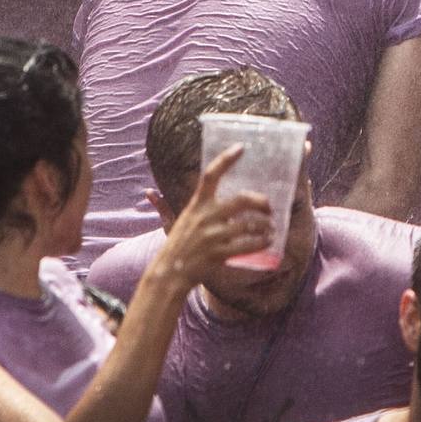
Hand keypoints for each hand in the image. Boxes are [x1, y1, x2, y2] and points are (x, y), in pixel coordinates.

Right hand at [148, 148, 274, 283]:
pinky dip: (261, 242)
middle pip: (242, 199)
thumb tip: (148, 193)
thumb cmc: (175, 246)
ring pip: (250, 224)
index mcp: (196, 205)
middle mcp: (205, 217)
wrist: (170, 274)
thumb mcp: (172, 223)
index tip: (242, 147)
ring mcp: (212, 236)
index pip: (211, 175)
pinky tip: (267, 241)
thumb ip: (164, 207)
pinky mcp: (219, 254)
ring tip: (271, 228)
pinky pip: (248, 245)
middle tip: (270, 208)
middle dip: (261, 202)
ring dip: (265, 226)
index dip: (226, 159)